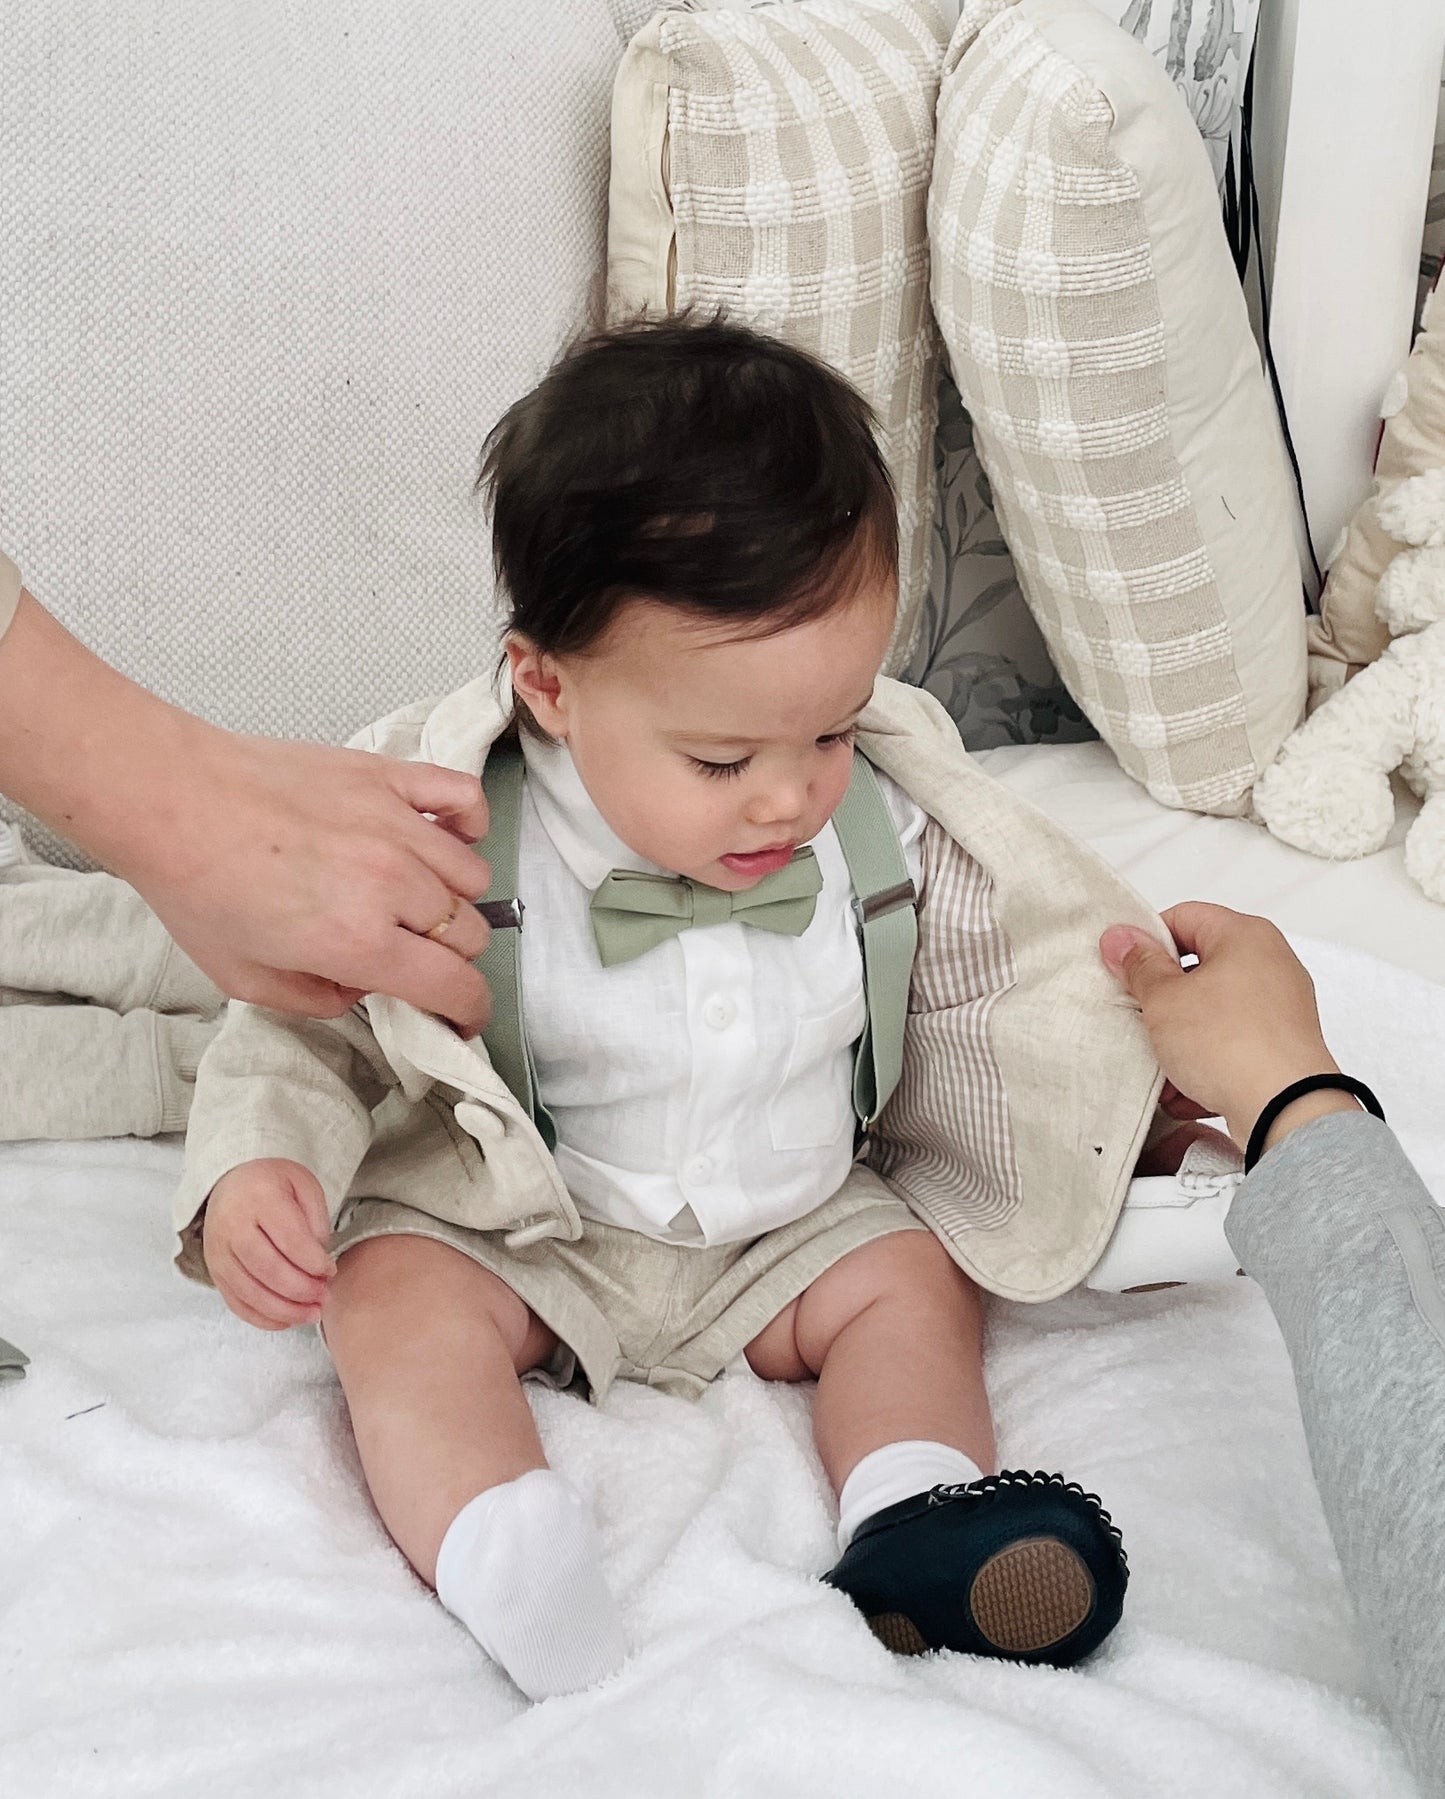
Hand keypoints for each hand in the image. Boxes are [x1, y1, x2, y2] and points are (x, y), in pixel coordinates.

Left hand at [0, 589, 492, 1032]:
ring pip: (472, 874)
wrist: (171, 799)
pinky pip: (462, 795)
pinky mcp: (386, 778)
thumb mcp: (246, 980)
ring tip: (417, 898)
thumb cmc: (198, 884)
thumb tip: (361, 987)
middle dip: (453, 958)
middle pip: (470, 933)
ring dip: (453, 898)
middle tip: (418, 956)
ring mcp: (395, 825)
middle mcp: (391, 884)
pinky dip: (469, 820)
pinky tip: (444, 837)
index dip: (469, 1011)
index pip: (456, 985)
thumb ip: (316, 1000)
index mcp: (358, 941)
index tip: (460, 1016)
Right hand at [203, 1158, 336, 1329]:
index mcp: (260, 1198)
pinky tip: (287, 1320)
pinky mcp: (214, 1271)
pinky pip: (236, 1302)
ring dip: (285, 1310)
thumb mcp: (304, 1185)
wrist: (232, 1180)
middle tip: (324, 1296)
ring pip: (250, 1291)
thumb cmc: (274, 1183)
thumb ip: (315, 1219)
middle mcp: (232, 1226)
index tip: (330, 1270)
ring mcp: (219, 1252)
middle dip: (301, 1290)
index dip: (313, 1262)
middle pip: (268, 1269)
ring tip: (312, 1313)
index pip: (289, 1239)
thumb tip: (318, 1262)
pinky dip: (262, 1317)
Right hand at [1100, 902, 1345, 1150]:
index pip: (1183, 917)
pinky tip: (1187, 1090)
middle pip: (1198, 968)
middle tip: (1140, 1016)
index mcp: (1245, 935)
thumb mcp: (1165, 1000)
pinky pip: (1233, 1044)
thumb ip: (1139, 966)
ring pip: (1213, 1012)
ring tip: (1163, 1065)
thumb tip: (1122, 938)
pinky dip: (1207, 1062)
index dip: (1147, 942)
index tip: (1123, 966)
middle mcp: (1271, 963)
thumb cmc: (1233, 1046)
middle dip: (1163, 1000)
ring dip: (1181, 1038)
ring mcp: (1281, 1006)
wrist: (1284, 1110)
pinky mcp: (1283, 1045)